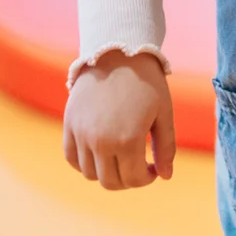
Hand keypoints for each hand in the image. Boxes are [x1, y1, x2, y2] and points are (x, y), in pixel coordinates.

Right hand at [63, 49, 175, 189]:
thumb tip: (166, 176)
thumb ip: (166, 147)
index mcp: (128, 140)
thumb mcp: (164, 113)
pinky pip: (72, 159)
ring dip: (107, 172)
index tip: (153, 167)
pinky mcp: (69, 125)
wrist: (117, 53)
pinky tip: (101, 152)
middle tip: (138, 165)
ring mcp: (81, 134)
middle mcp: (100, 142)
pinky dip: (85, 163)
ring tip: (120, 157)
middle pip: (111, 182)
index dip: (147, 178)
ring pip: (90, 174)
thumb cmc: (147, 83)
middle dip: (128, 179)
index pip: (135, 180)